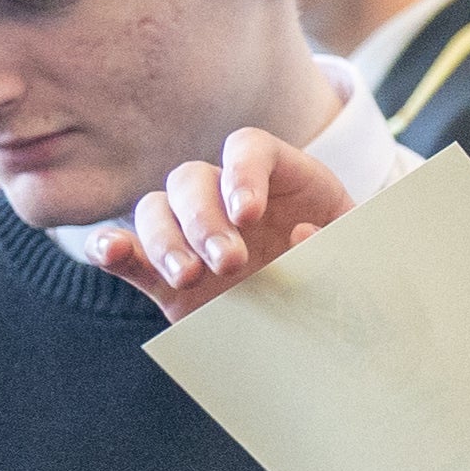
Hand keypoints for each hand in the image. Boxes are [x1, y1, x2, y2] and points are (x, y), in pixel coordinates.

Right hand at [113, 129, 351, 318]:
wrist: (324, 323)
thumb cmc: (345, 274)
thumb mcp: (358, 255)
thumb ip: (340, 243)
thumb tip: (303, 234)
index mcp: (280, 179)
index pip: (248, 147)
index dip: (243, 172)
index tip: (249, 214)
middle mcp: (227, 196)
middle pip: (193, 178)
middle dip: (204, 220)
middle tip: (231, 263)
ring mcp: (191, 232)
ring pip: (154, 208)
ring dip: (164, 239)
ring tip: (191, 276)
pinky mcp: (164, 273)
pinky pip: (125, 248)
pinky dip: (110, 247)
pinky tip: (112, 253)